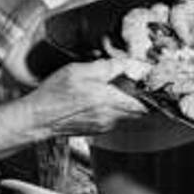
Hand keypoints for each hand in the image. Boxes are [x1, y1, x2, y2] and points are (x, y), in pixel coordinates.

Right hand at [30, 58, 147, 137]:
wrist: (38, 117)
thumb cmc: (54, 94)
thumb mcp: (81, 70)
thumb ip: (109, 67)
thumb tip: (131, 64)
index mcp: (109, 102)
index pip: (145, 105)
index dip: (154, 94)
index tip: (155, 84)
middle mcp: (110, 117)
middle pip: (140, 111)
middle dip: (142, 96)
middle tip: (140, 82)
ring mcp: (104, 126)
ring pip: (128, 114)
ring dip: (128, 101)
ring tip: (119, 87)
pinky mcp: (97, 129)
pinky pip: (115, 118)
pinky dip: (115, 107)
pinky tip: (103, 97)